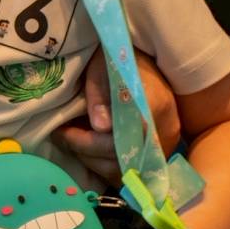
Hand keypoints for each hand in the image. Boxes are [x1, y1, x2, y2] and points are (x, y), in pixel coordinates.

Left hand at [58, 49, 180, 183]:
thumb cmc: (117, 58)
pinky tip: (90, 150)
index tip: (65, 131)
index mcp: (154, 103)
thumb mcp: (102, 68)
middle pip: (123, 158)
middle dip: (87, 152)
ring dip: (94, 160)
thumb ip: (100, 95)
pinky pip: (132, 170)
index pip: (122, 138)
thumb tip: (100, 126)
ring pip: (126, 170)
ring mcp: (166, 142)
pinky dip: (107, 164)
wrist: (139, 58)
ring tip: (73, 142)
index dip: (89, 141)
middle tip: (63, 136)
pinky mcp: (161, 150)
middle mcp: (165, 129)